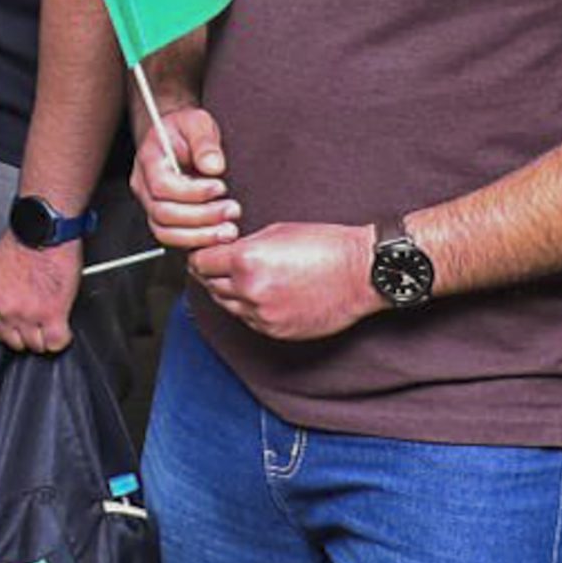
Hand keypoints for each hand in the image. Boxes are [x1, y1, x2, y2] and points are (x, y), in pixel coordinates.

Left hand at [0, 234, 79, 353]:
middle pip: (16, 343)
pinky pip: (57, 342)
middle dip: (28, 334)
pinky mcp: (52, 314)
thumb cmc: (23, 240)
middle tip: (38, 322)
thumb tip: (3, 302)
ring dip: (46, 336)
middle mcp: (6, 312)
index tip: (18, 327)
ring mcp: (28, 316)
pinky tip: (63, 327)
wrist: (43, 230)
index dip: (11, 331)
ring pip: (37, 346)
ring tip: (52, 321)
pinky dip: (62, 338)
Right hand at [131, 106, 242, 264]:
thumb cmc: (185, 129)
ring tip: (229, 229)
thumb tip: (213, 166)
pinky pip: (175, 239)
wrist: (178, 136)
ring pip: (165, 232)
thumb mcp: (197, 121)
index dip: (193, 192)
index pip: (162, 185)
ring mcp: (151, 204)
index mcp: (149, 160)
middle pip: (163, 213)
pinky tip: (220, 235)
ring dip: (200, 235)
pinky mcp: (164, 219)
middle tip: (232, 210)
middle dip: (201, 217)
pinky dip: (198, 242)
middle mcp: (144, 186)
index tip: (220, 186)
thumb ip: (204, 141)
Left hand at [185, 223, 379, 343]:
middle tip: (220, 264)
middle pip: (211, 285)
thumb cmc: (325, 246)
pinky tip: (263, 294)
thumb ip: (243, 245)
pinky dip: (250, 308)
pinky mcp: (276, 331)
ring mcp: (263, 315)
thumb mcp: (276, 232)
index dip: (200, 255)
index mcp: (247, 261)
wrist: (361, 273)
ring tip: (246, 278)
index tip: (204, 253)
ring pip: (228, 305)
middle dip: (213, 273)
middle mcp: (250, 291)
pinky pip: (249, 320)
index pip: (200, 262)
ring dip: (230, 292)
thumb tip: (222, 251)